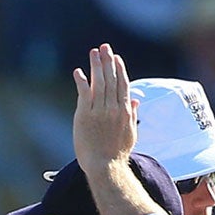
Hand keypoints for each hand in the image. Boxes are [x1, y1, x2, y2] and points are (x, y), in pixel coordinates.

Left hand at [72, 44, 137, 166]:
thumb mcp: (130, 134)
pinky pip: (84, 93)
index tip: (115, 57)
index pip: (123, 84)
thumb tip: (136, 100)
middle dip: (108, 61)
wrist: (105, 167)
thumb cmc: (117, 154)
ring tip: (93, 53)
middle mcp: (113, 108)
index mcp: (125, 111)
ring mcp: (99, 111)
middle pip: (111, 79)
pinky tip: (78, 71)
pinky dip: (81, 81)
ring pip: (99, 82)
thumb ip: (133, 115)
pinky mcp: (85, 115)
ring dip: (96, 66)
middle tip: (104, 47)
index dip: (119, 69)